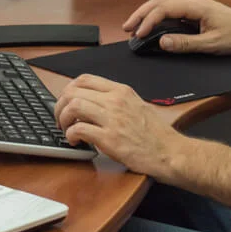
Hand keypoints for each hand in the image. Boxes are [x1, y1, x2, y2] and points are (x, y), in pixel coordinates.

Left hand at [54, 74, 191, 180]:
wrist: (170, 152)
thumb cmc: (156, 134)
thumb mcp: (137, 106)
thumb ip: (116, 101)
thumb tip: (92, 103)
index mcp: (122, 91)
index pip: (85, 79)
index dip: (68, 90)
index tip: (66, 101)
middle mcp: (116, 101)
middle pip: (73, 91)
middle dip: (60, 105)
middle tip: (61, 118)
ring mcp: (113, 119)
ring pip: (73, 107)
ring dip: (63, 119)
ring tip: (66, 129)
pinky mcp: (110, 139)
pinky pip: (79, 130)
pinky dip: (70, 135)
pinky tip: (75, 142)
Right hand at [122, 0, 230, 54]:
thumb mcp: (211, 44)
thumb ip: (185, 43)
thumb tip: (162, 42)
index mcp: (196, 5)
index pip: (164, 8)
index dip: (148, 21)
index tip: (138, 34)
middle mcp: (193, 1)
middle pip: (160, 2)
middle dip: (141, 13)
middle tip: (126, 28)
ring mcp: (194, 4)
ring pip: (164, 4)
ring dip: (147, 14)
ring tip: (134, 27)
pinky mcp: (195, 11)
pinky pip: (172, 9)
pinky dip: (158, 16)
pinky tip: (152, 26)